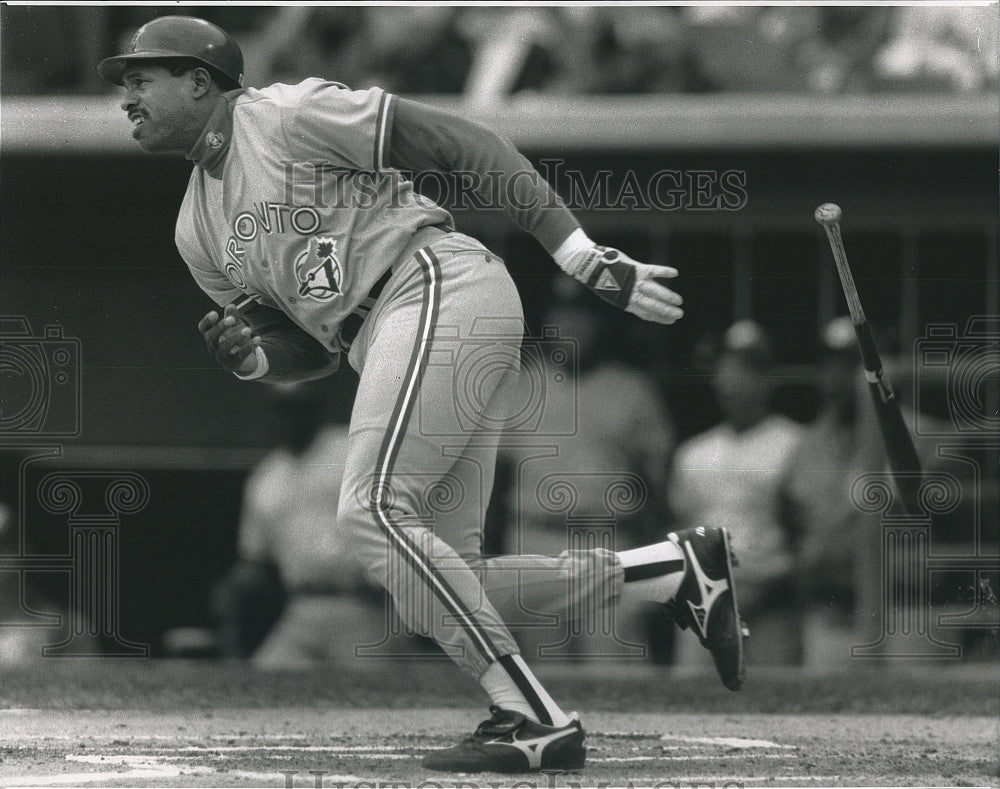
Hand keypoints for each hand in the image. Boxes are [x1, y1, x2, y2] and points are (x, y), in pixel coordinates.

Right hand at [198, 303, 261, 374]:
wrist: (246, 360)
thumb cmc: (237, 338)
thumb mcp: (236, 326)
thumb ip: (233, 316)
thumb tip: (231, 306)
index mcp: (212, 336)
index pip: (203, 328)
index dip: (206, 321)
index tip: (215, 313)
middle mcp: (213, 347)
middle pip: (210, 337)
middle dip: (220, 327)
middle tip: (232, 319)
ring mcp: (221, 357)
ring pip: (224, 348)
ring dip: (236, 337)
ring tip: (248, 330)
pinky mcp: (232, 365)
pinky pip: (239, 356)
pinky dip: (249, 347)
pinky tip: (258, 338)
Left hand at [563, 242, 684, 324]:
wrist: (589, 266)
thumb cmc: (600, 279)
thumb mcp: (611, 294)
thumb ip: (625, 298)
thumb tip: (635, 303)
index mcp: (625, 303)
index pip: (645, 314)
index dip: (659, 318)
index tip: (670, 321)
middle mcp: (631, 294)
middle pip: (652, 305)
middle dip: (666, 311)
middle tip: (679, 315)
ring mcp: (634, 282)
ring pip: (655, 291)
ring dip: (668, 296)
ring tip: (679, 301)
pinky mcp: (635, 269)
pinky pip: (653, 271)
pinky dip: (664, 272)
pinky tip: (675, 273)